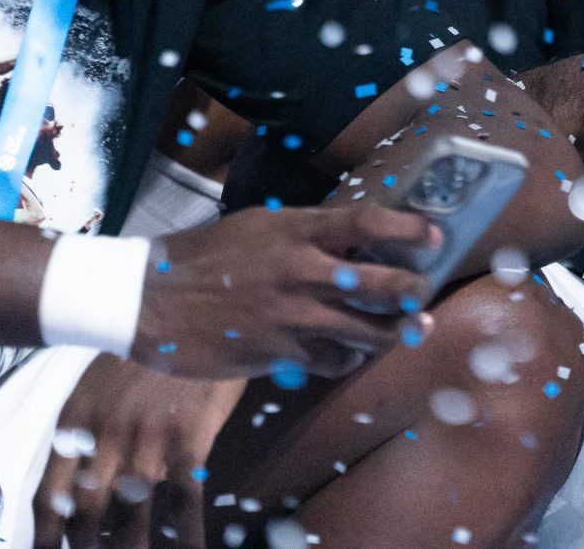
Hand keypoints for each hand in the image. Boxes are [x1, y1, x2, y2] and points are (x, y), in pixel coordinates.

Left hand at [31, 357, 242, 548]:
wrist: (196, 304)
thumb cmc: (149, 344)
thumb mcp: (103, 380)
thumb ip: (89, 427)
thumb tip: (87, 479)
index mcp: (74, 421)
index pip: (48, 496)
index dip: (45, 537)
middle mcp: (103, 436)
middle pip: (85, 515)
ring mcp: (145, 439)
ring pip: (130, 517)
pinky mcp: (187, 438)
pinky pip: (183, 502)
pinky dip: (187, 536)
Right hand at [132, 202, 439, 379]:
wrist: (148, 298)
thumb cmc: (204, 257)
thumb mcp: (258, 226)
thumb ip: (305, 232)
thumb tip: (353, 238)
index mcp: (297, 230)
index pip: (371, 222)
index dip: (412, 228)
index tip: (436, 237)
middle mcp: (302, 270)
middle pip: (384, 283)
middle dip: (415, 292)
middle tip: (424, 296)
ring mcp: (292, 315)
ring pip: (367, 330)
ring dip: (392, 333)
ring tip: (405, 331)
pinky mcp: (277, 352)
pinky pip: (331, 361)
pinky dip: (345, 360)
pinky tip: (345, 355)